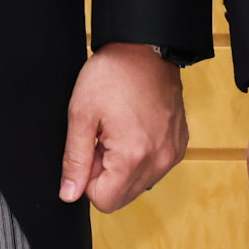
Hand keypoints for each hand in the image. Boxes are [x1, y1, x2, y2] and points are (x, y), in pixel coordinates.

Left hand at [59, 43, 186, 211]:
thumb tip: (69, 194)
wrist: (146, 48)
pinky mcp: (179, 145)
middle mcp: (159, 162)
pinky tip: (134, 127)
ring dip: (123, 165)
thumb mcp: (81, 113)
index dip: (88, 178)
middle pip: (122, 195)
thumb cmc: (114, 74)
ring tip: (118, 129)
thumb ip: (75, 159)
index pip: (104, 201)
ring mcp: (173, 154)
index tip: (91, 147)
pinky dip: (140, 155)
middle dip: (106, 173)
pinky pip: (154, 167)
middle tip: (103, 137)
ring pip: (138, 183)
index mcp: (133, 157)